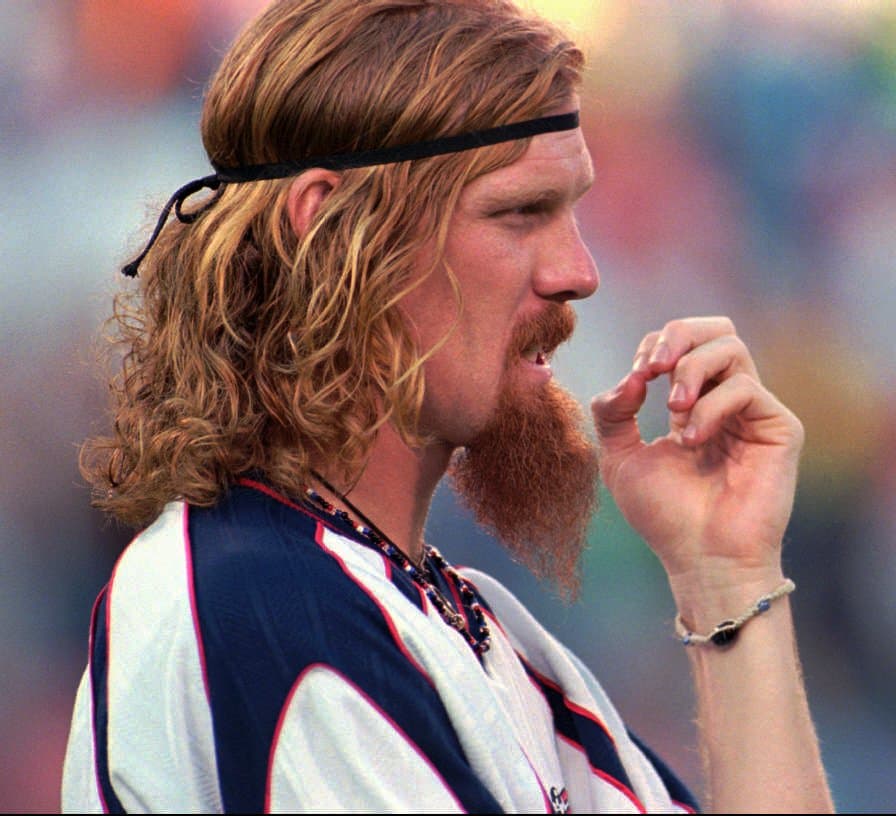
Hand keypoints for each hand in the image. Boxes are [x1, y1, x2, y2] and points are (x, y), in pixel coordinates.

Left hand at [590, 316, 803, 589]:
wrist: (700, 560)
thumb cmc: (664, 515)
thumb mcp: (620, 456)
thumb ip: (614, 411)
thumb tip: (634, 375)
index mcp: (693, 403)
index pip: (681, 344)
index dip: (653, 347)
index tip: (635, 379)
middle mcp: (726, 401)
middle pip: (716, 329)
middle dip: (678, 335)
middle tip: (654, 366)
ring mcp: (754, 412)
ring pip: (731, 347)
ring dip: (691, 369)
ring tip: (673, 410)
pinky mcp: (779, 427)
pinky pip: (745, 387)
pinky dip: (710, 406)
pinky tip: (692, 441)